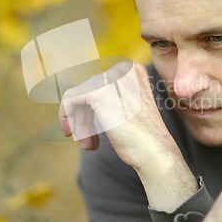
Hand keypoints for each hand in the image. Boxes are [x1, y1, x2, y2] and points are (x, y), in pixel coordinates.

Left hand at [59, 62, 197, 210]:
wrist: (154, 151)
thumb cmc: (145, 138)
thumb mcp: (130, 110)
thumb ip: (112, 100)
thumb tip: (80, 103)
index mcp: (133, 71)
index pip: (101, 85)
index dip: (93, 109)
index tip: (93, 131)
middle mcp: (122, 70)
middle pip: (89, 91)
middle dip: (85, 118)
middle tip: (88, 143)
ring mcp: (110, 79)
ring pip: (79, 97)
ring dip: (80, 122)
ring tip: (87, 145)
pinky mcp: (97, 92)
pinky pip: (70, 99)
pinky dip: (67, 117)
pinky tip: (78, 136)